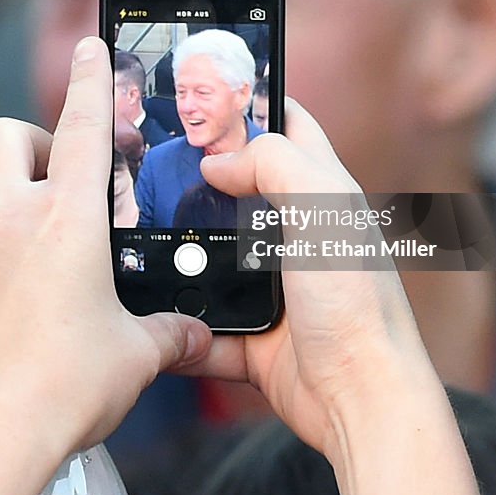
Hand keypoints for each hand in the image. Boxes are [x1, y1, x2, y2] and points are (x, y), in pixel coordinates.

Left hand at [0, 37, 210, 454]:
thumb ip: (171, 333)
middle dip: (36, 136)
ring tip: (64, 254)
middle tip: (72, 172)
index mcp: (66, 220)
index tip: (92, 46)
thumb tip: (196, 335)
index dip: (91, 78)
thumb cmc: (63, 386)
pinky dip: (9, 259)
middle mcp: (13, 223)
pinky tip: (36, 305)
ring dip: (24, 204)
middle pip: (5, 137)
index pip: (83, 125)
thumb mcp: (137, 354)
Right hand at [182, 101, 432, 460]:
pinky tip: (153, 310)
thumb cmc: (358, 305)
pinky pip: (204, 320)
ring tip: (135, 232)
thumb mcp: (323, 212)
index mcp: (322, 193)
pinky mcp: (252, 331)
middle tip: (151, 161)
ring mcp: (273, 284)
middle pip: (240, 187)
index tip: (205, 94)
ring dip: (181, 250)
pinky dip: (182, 320)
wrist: (360, 401)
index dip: (254, 104)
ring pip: (213, 252)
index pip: (288, 127)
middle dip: (199, 175)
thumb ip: (275, 166)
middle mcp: (297, 233)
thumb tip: (217, 162)